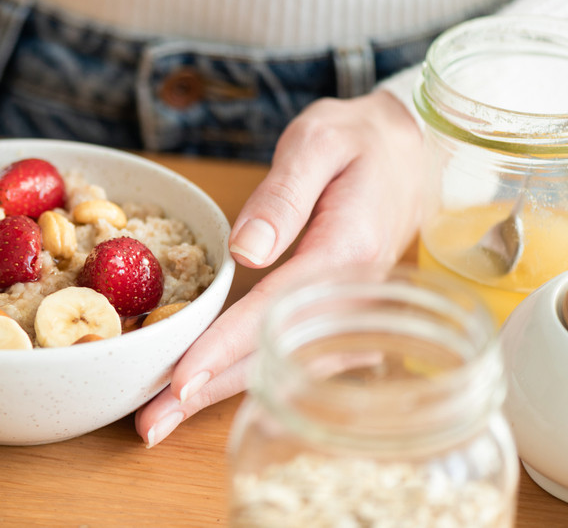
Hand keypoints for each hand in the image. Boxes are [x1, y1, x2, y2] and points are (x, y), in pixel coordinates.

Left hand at [134, 89, 424, 446]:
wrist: (415, 152)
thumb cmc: (361, 142)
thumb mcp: (320, 142)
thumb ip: (284, 194)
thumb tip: (246, 250)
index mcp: (345, 253)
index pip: (273, 311)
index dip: (223, 349)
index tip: (179, 380)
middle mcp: (351, 297)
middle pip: (273, 356)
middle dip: (209, 392)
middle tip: (152, 424)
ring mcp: (350, 314)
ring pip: (282, 366)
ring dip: (222, 394)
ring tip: (166, 418)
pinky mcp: (341, 317)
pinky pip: (293, 357)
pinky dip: (248, 377)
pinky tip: (206, 392)